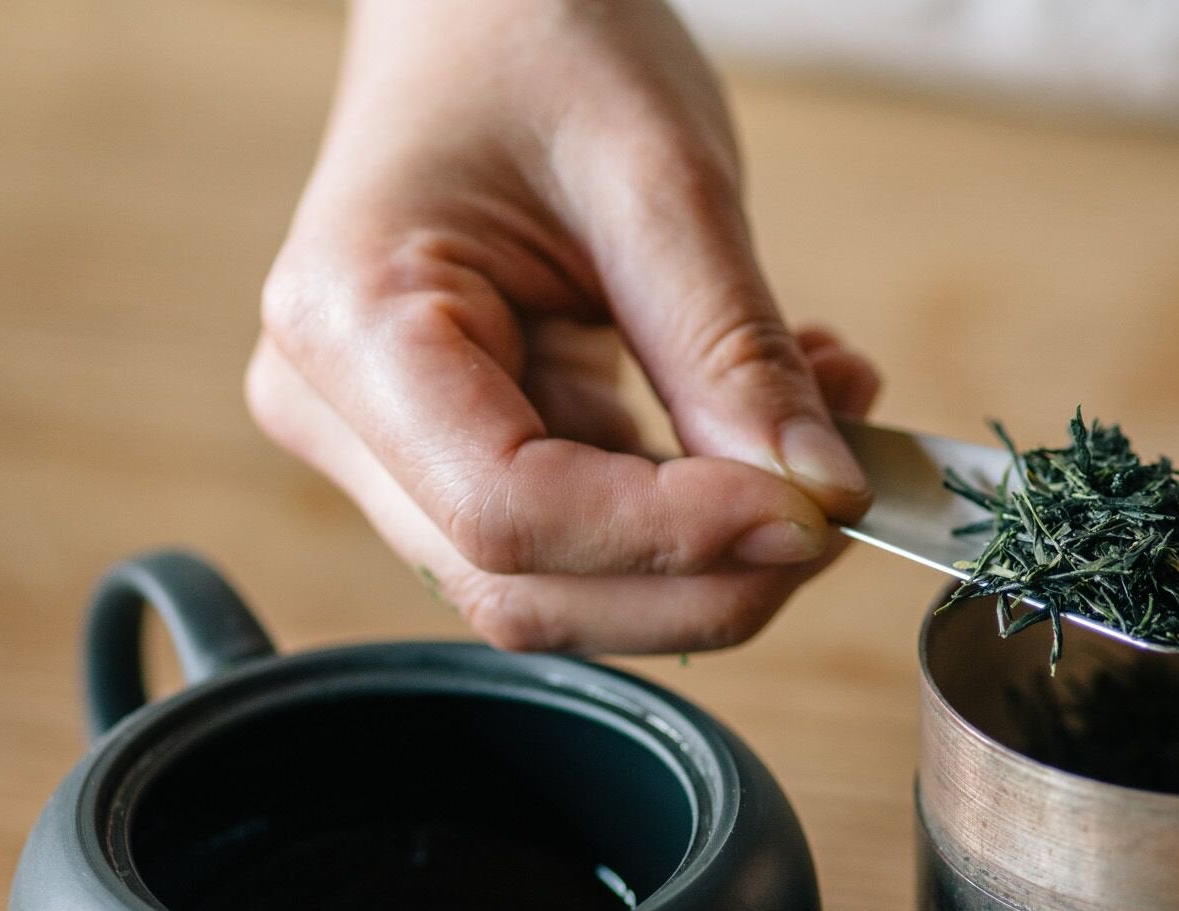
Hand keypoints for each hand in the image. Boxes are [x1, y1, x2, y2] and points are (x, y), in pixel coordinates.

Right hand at [246, 0, 878, 653]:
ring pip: (557, 586)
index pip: (508, 511)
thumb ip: (733, 352)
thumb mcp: (660, 177)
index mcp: (351, 324)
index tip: (814, 509)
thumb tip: (820, 497)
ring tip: (825, 425)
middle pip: (525, 584)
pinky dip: (694, 511)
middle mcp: (337, 412)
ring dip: (712, 551)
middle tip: (841, 497)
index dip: (671, 537)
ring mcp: (384, 445)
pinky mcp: (450, 455)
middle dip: (704, 575)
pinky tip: (772, 427)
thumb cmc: (540, 35)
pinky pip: (580, 537)